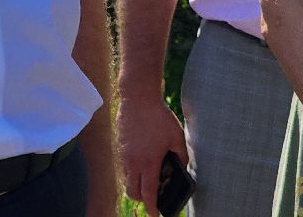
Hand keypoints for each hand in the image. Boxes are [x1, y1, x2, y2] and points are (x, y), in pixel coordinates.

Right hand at [117, 94, 188, 215]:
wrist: (138, 98)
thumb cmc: (159, 116)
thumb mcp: (176, 136)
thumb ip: (181, 155)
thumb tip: (182, 166)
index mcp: (148, 162)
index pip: (148, 193)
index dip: (152, 207)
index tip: (155, 213)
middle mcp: (133, 162)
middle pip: (132, 191)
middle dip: (142, 198)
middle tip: (152, 194)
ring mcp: (124, 154)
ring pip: (127, 178)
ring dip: (136, 182)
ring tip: (148, 174)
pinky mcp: (120, 145)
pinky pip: (124, 165)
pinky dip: (132, 169)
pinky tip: (142, 157)